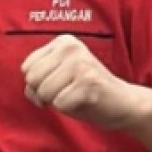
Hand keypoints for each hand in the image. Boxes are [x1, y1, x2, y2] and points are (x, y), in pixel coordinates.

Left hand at [21, 34, 144, 130]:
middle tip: (66, 93)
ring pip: (44, 92)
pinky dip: (68, 108)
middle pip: (32, 79)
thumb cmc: (86, 92)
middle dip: (44, 94)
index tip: (58, 85)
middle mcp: (71, 48)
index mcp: (63, 42)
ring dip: (57, 101)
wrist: (126, 104)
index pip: (26, 68)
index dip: (37, 84)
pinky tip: (84, 101)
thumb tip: (29, 89)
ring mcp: (81, 64)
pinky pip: (59, 103)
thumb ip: (37, 77)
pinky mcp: (89, 82)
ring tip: (75, 96)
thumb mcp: (57, 77)